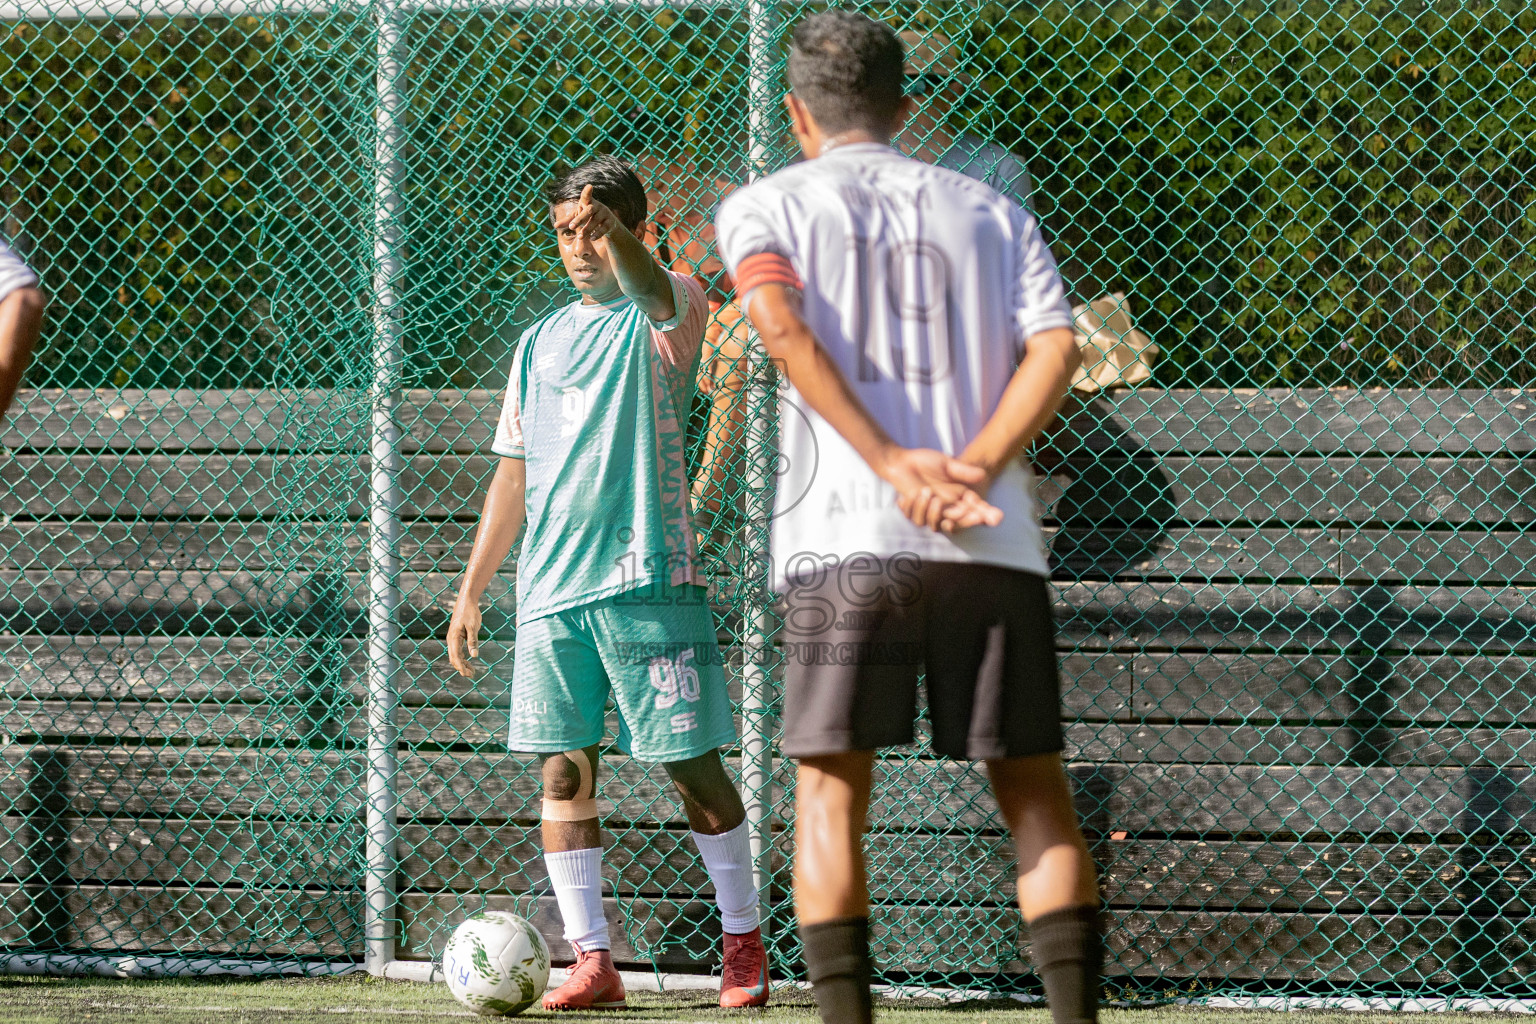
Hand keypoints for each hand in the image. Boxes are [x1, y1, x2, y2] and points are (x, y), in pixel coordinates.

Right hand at [446, 597, 482, 678]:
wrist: (466, 601)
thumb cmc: (470, 612)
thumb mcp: (473, 626)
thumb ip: (473, 641)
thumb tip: (474, 656)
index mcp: (454, 637)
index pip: (455, 657)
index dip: (461, 667)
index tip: (468, 674)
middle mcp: (451, 639)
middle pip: (454, 659)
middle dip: (462, 668)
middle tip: (472, 675)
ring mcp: (453, 638)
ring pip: (455, 656)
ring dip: (463, 664)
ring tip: (472, 671)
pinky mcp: (457, 637)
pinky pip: (458, 651)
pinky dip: (463, 658)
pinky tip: (469, 662)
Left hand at [552, 184, 620, 245]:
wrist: (607, 224)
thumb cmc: (589, 217)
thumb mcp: (578, 217)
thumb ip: (567, 221)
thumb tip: (555, 226)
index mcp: (588, 202)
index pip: (586, 196)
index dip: (587, 191)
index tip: (589, 186)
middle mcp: (597, 206)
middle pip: (588, 211)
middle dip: (579, 219)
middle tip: (571, 227)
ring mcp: (605, 213)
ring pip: (595, 220)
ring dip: (587, 229)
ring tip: (579, 237)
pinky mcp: (610, 222)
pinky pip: (604, 228)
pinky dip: (597, 233)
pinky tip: (592, 238)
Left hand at [879, 447, 1002, 532]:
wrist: (902, 461)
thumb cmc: (926, 462)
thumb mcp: (947, 464)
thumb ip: (963, 471)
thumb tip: (982, 475)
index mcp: (959, 497)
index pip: (976, 509)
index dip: (986, 514)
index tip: (996, 518)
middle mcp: (947, 508)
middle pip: (960, 523)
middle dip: (967, 522)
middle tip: (972, 516)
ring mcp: (930, 512)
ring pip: (936, 525)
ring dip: (932, 511)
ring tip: (927, 491)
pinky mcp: (914, 513)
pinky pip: (917, 519)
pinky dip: (914, 506)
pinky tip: (909, 495)